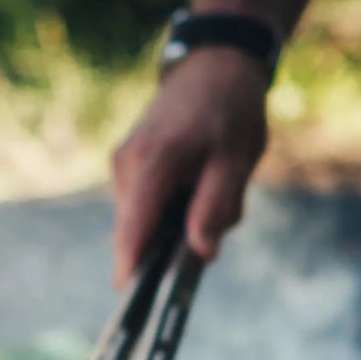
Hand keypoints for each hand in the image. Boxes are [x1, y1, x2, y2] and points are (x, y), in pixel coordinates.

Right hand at [111, 48, 268, 286]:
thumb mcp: (236, 158)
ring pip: (143, 221)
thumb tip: (201, 253)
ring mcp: (123, 165)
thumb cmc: (231, 108)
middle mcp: (128, 165)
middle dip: (170, 244)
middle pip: (137, 231)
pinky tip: (198, 184)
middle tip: (214, 222)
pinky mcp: (128, 167)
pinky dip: (171, 209)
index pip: (134, 227)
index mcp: (154, 162)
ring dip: (175, 224)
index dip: (129, 265)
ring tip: (212, 188)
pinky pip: (146, 206)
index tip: (128, 297)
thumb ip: (217, 207)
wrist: (215, 62)